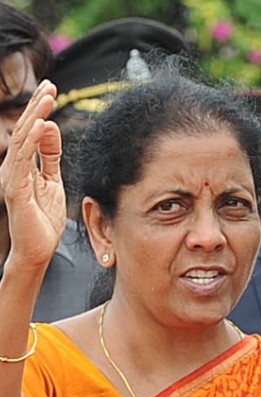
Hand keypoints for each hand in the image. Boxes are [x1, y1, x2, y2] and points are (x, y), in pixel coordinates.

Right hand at [0, 80, 65, 269]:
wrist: (36, 250)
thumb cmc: (43, 220)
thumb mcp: (52, 181)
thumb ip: (50, 156)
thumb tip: (51, 127)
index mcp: (21, 165)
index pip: (30, 131)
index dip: (39, 110)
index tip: (52, 89)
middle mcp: (12, 167)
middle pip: (24, 131)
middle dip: (37, 107)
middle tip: (51, 85)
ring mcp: (12, 178)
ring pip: (22, 140)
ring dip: (35, 117)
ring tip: (47, 98)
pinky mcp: (15, 190)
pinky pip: (23, 161)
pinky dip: (31, 141)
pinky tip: (41, 125)